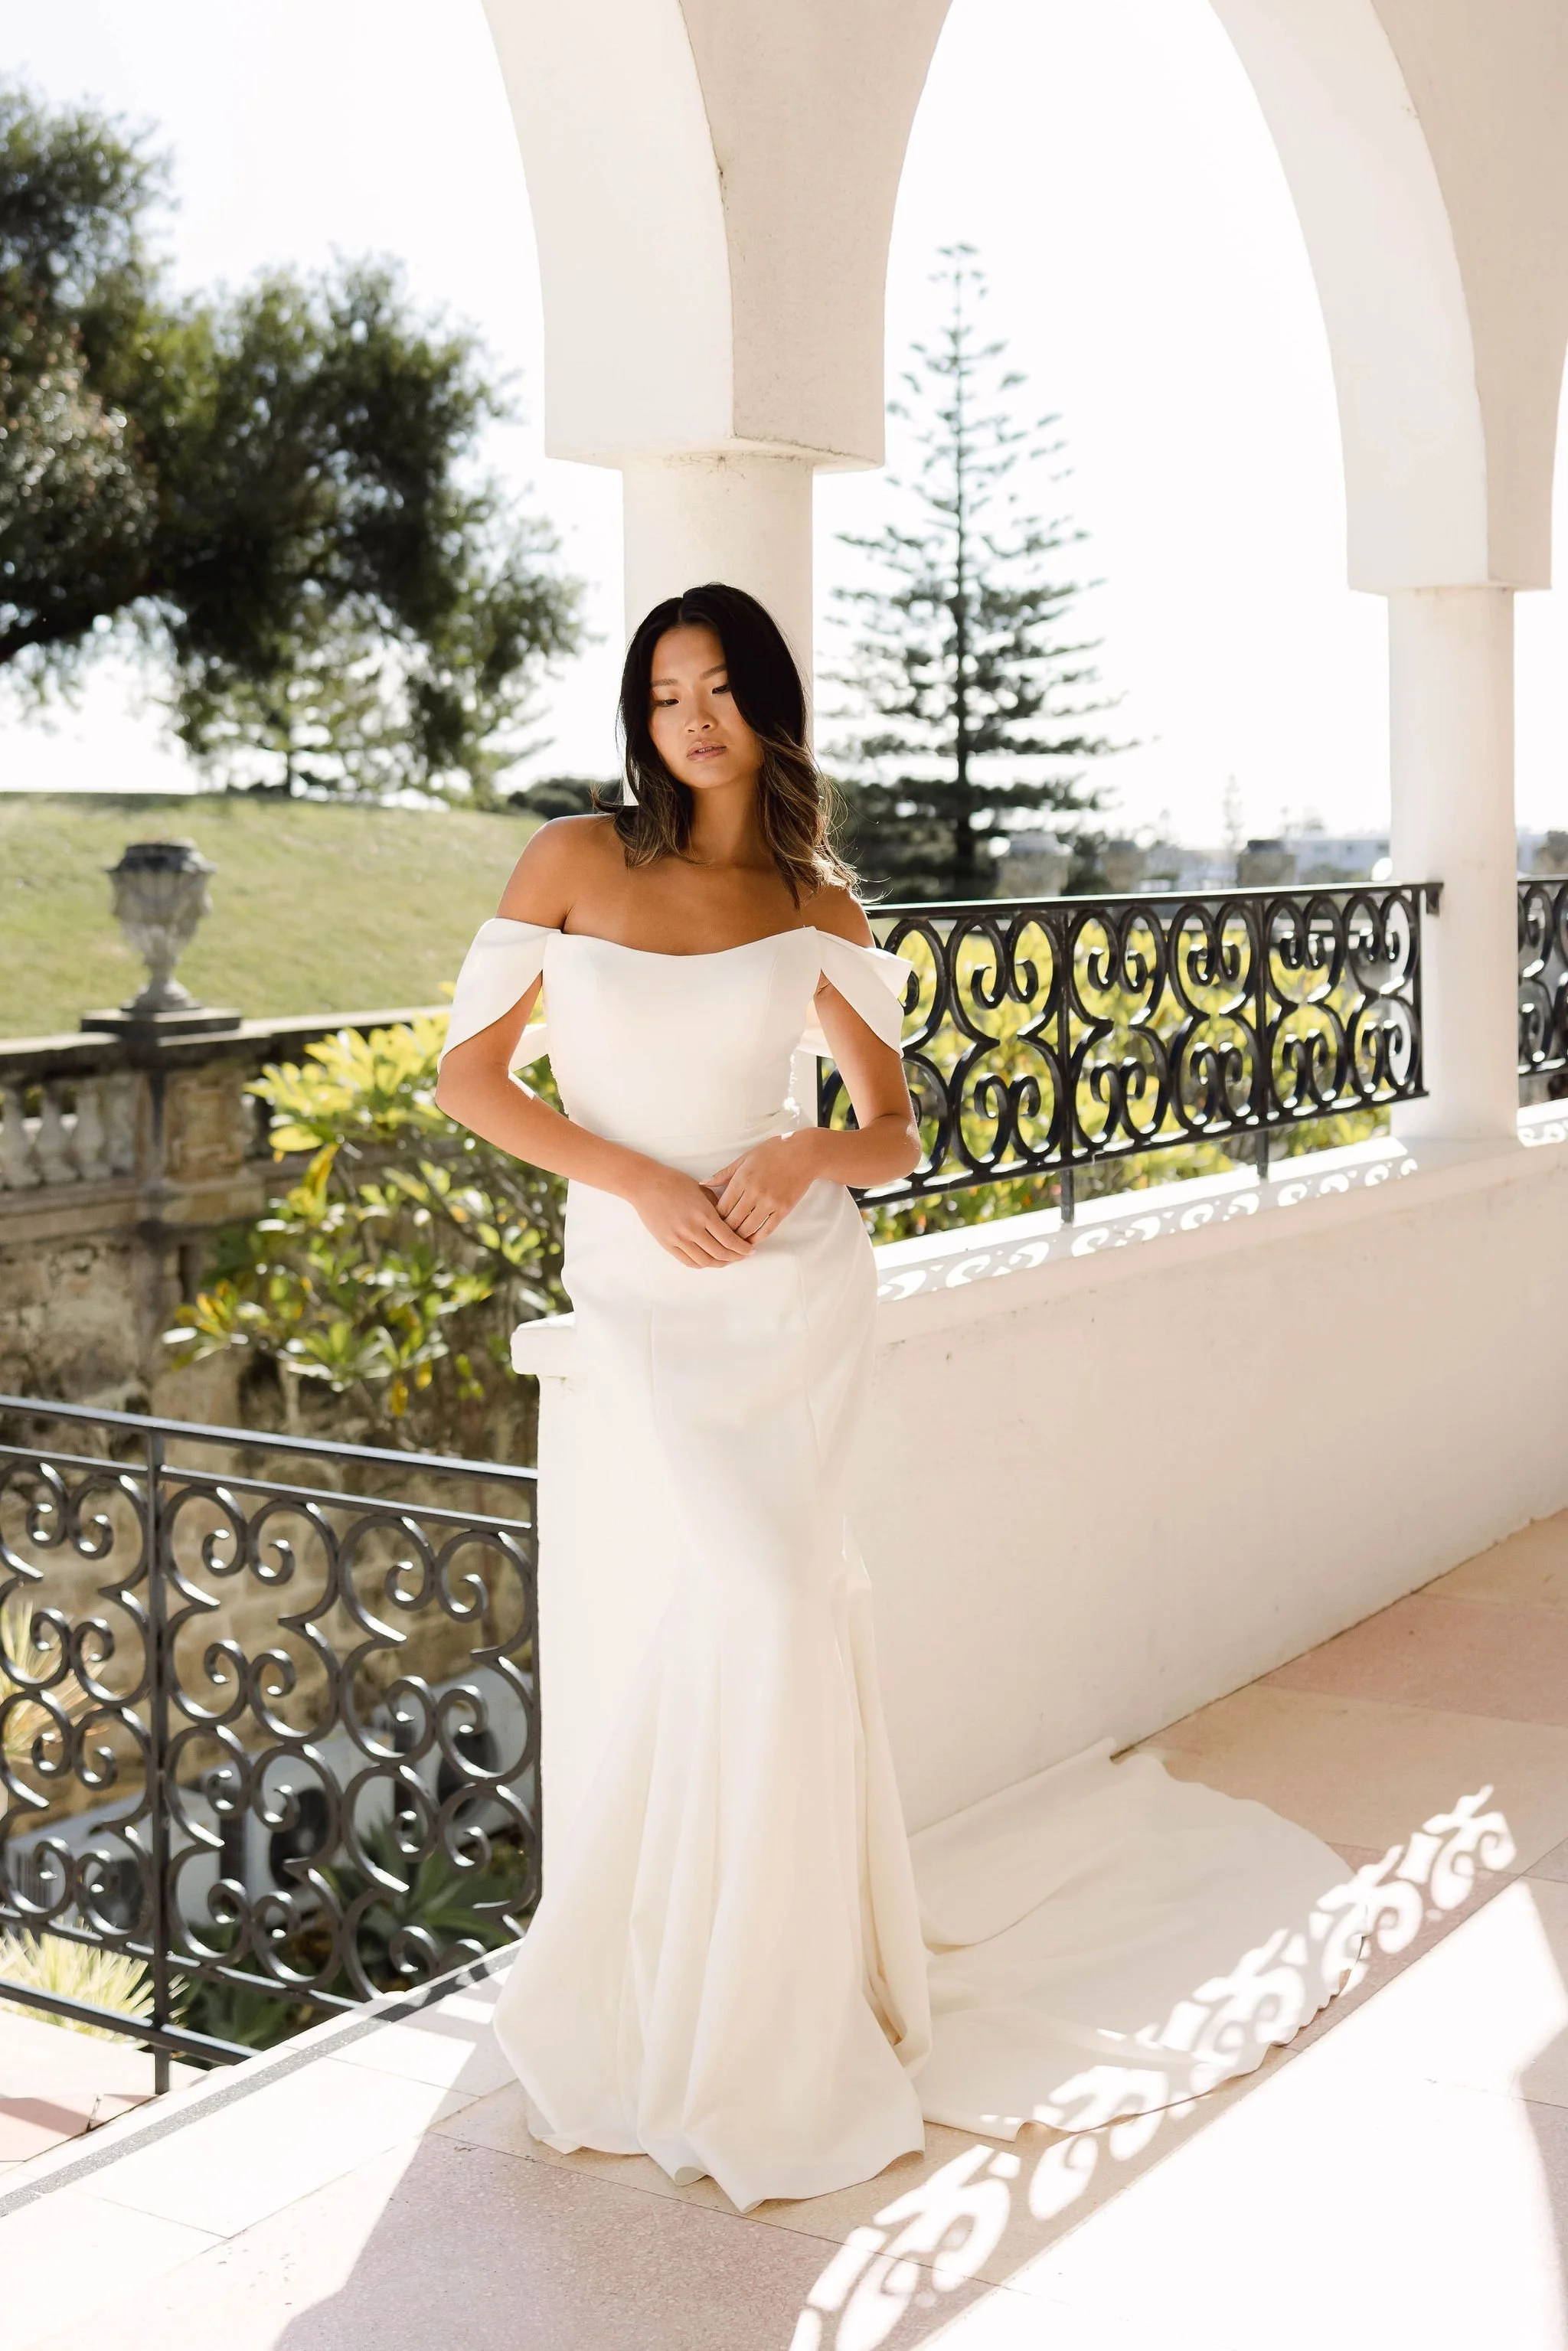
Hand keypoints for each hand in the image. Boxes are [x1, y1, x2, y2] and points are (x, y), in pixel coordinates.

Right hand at [625, 1163, 754, 1269]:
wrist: (646, 1185)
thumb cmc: (674, 1183)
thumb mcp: (702, 1191)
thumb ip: (717, 1209)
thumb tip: (730, 1224)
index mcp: (704, 1214)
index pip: (729, 1239)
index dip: (742, 1248)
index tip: (750, 1249)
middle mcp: (692, 1229)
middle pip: (720, 1253)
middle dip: (736, 1257)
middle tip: (742, 1256)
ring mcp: (678, 1238)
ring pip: (705, 1261)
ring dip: (720, 1263)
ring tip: (727, 1259)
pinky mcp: (667, 1244)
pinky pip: (689, 1261)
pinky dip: (702, 1264)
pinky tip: (709, 1260)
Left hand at [705, 1132, 821, 1242]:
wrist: (805, 1153)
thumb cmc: (774, 1151)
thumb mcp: (745, 1158)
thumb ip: (724, 1173)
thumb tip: (703, 1183)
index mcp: (742, 1179)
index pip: (722, 1207)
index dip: (714, 1219)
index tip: (711, 1224)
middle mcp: (754, 1193)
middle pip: (732, 1221)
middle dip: (724, 1231)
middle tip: (719, 1237)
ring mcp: (769, 1202)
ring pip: (748, 1229)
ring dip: (738, 1238)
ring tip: (732, 1242)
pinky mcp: (783, 1209)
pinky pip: (766, 1229)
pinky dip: (756, 1238)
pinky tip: (750, 1241)